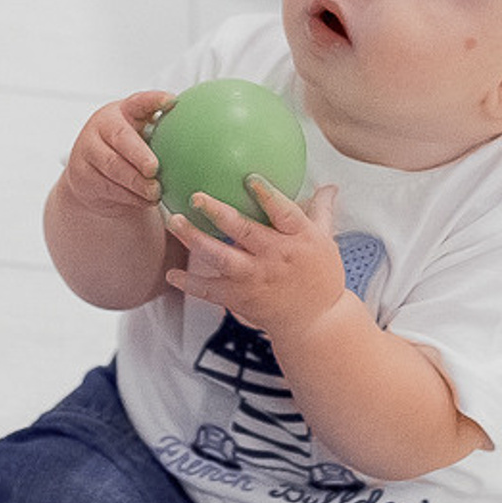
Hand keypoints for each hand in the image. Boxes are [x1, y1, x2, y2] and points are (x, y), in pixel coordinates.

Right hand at [61, 91, 171, 220]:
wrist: (91, 174)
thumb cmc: (126, 152)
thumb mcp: (139, 136)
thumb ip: (161, 132)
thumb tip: (201, 133)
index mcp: (123, 111)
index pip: (139, 101)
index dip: (154, 100)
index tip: (171, 101)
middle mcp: (102, 125)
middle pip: (121, 138)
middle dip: (139, 154)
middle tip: (154, 168)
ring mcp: (89, 149)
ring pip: (113, 166)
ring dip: (136, 182)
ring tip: (155, 192)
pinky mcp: (81, 174)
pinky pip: (108, 186)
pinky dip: (129, 196)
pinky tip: (144, 200)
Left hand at [168, 177, 345, 341]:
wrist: (315, 323)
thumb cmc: (320, 277)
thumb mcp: (326, 241)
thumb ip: (321, 210)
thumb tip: (330, 184)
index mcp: (300, 239)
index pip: (285, 213)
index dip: (268, 196)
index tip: (250, 178)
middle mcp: (277, 257)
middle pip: (245, 232)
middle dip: (219, 213)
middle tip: (196, 196)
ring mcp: (257, 279)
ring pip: (222, 257)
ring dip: (195, 239)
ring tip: (175, 221)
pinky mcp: (241, 299)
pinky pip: (212, 291)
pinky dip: (190, 283)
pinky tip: (172, 273)